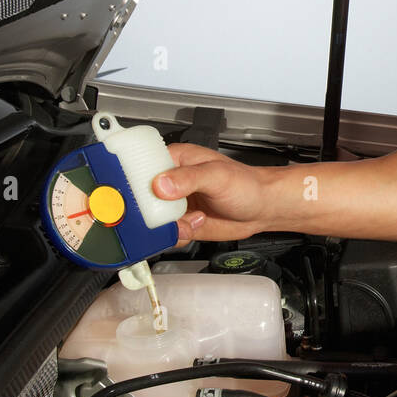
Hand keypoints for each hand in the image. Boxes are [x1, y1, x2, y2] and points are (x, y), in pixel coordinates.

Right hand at [150, 143, 269, 245]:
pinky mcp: (180, 222)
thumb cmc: (246, 184)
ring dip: (169, 226)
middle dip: (153, 213)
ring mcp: (174, 204)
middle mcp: (169, 182)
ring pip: (153, 220)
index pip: (140, 169)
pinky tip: (196, 225)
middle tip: (174, 214)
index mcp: (174, 160)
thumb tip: (161, 184)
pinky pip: (166, 234)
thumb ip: (188, 179)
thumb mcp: (217, 176)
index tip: (143, 197)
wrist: (262, 207)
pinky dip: (177, 236)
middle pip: (141, 199)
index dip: (135, 184)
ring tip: (194, 219)